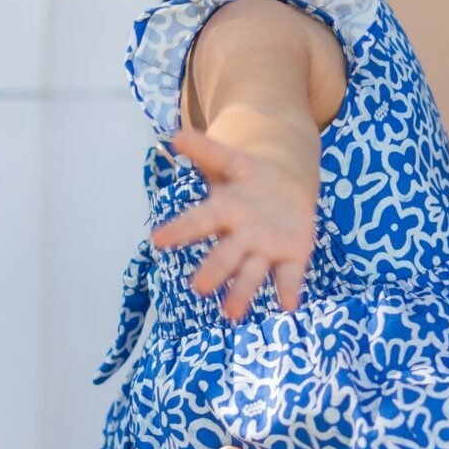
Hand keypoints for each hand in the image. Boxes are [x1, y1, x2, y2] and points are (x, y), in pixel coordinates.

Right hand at [149, 125, 315, 320]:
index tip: (156, 239)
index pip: (199, 221)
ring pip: (252, 273)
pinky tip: (289, 306)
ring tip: (231, 314)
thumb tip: (175, 135)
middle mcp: (241, 237)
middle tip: (199, 287)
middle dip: (215, 270)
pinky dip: (288, 290)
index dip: (180, 230)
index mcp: (224, 212)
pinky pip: (289, 275)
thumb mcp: (233, 160)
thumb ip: (207, 150)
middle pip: (226, 255)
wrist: (286, 189)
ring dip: (243, 292)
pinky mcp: (292, 256)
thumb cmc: (251, 179)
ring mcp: (266, 249)